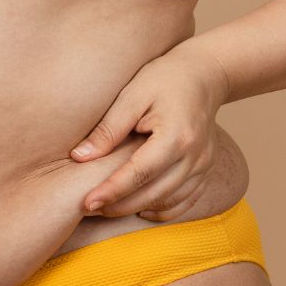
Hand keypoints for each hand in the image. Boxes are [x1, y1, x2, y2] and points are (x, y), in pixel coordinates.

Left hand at [69, 42, 232, 220]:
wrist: (205, 74)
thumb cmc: (164, 79)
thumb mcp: (132, 95)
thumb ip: (108, 129)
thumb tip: (80, 157)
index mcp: (176, 135)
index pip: (140, 173)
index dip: (112, 191)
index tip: (87, 203)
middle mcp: (194, 155)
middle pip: (154, 193)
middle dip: (120, 206)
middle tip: (90, 209)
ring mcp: (203, 164)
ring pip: (169, 201)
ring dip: (137, 210)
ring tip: (107, 209)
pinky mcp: (205, 169)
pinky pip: (185, 200)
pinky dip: (162, 210)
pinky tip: (139, 210)